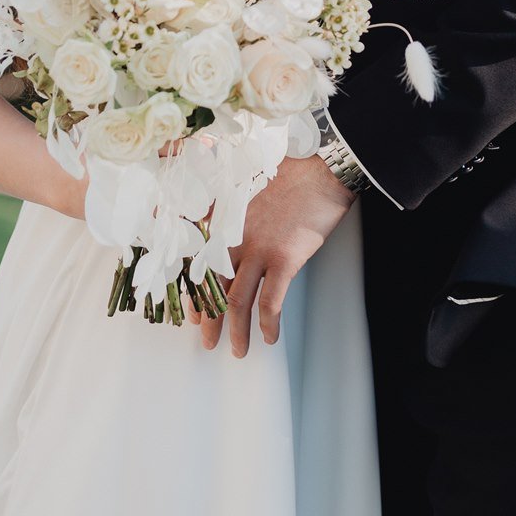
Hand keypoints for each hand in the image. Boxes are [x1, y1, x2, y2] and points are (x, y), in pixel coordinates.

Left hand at [198, 153, 353, 355]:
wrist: (321, 165)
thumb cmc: (289, 169)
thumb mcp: (246, 180)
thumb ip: (229, 203)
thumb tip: (225, 225)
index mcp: (222, 218)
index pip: (197, 264)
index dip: (194, 293)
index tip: (193, 312)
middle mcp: (234, 237)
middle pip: (212, 288)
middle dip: (208, 319)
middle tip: (206, 340)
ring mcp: (259, 248)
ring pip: (237, 301)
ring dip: (236, 330)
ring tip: (237, 350)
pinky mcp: (285, 258)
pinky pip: (271, 302)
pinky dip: (267, 323)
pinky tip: (270, 337)